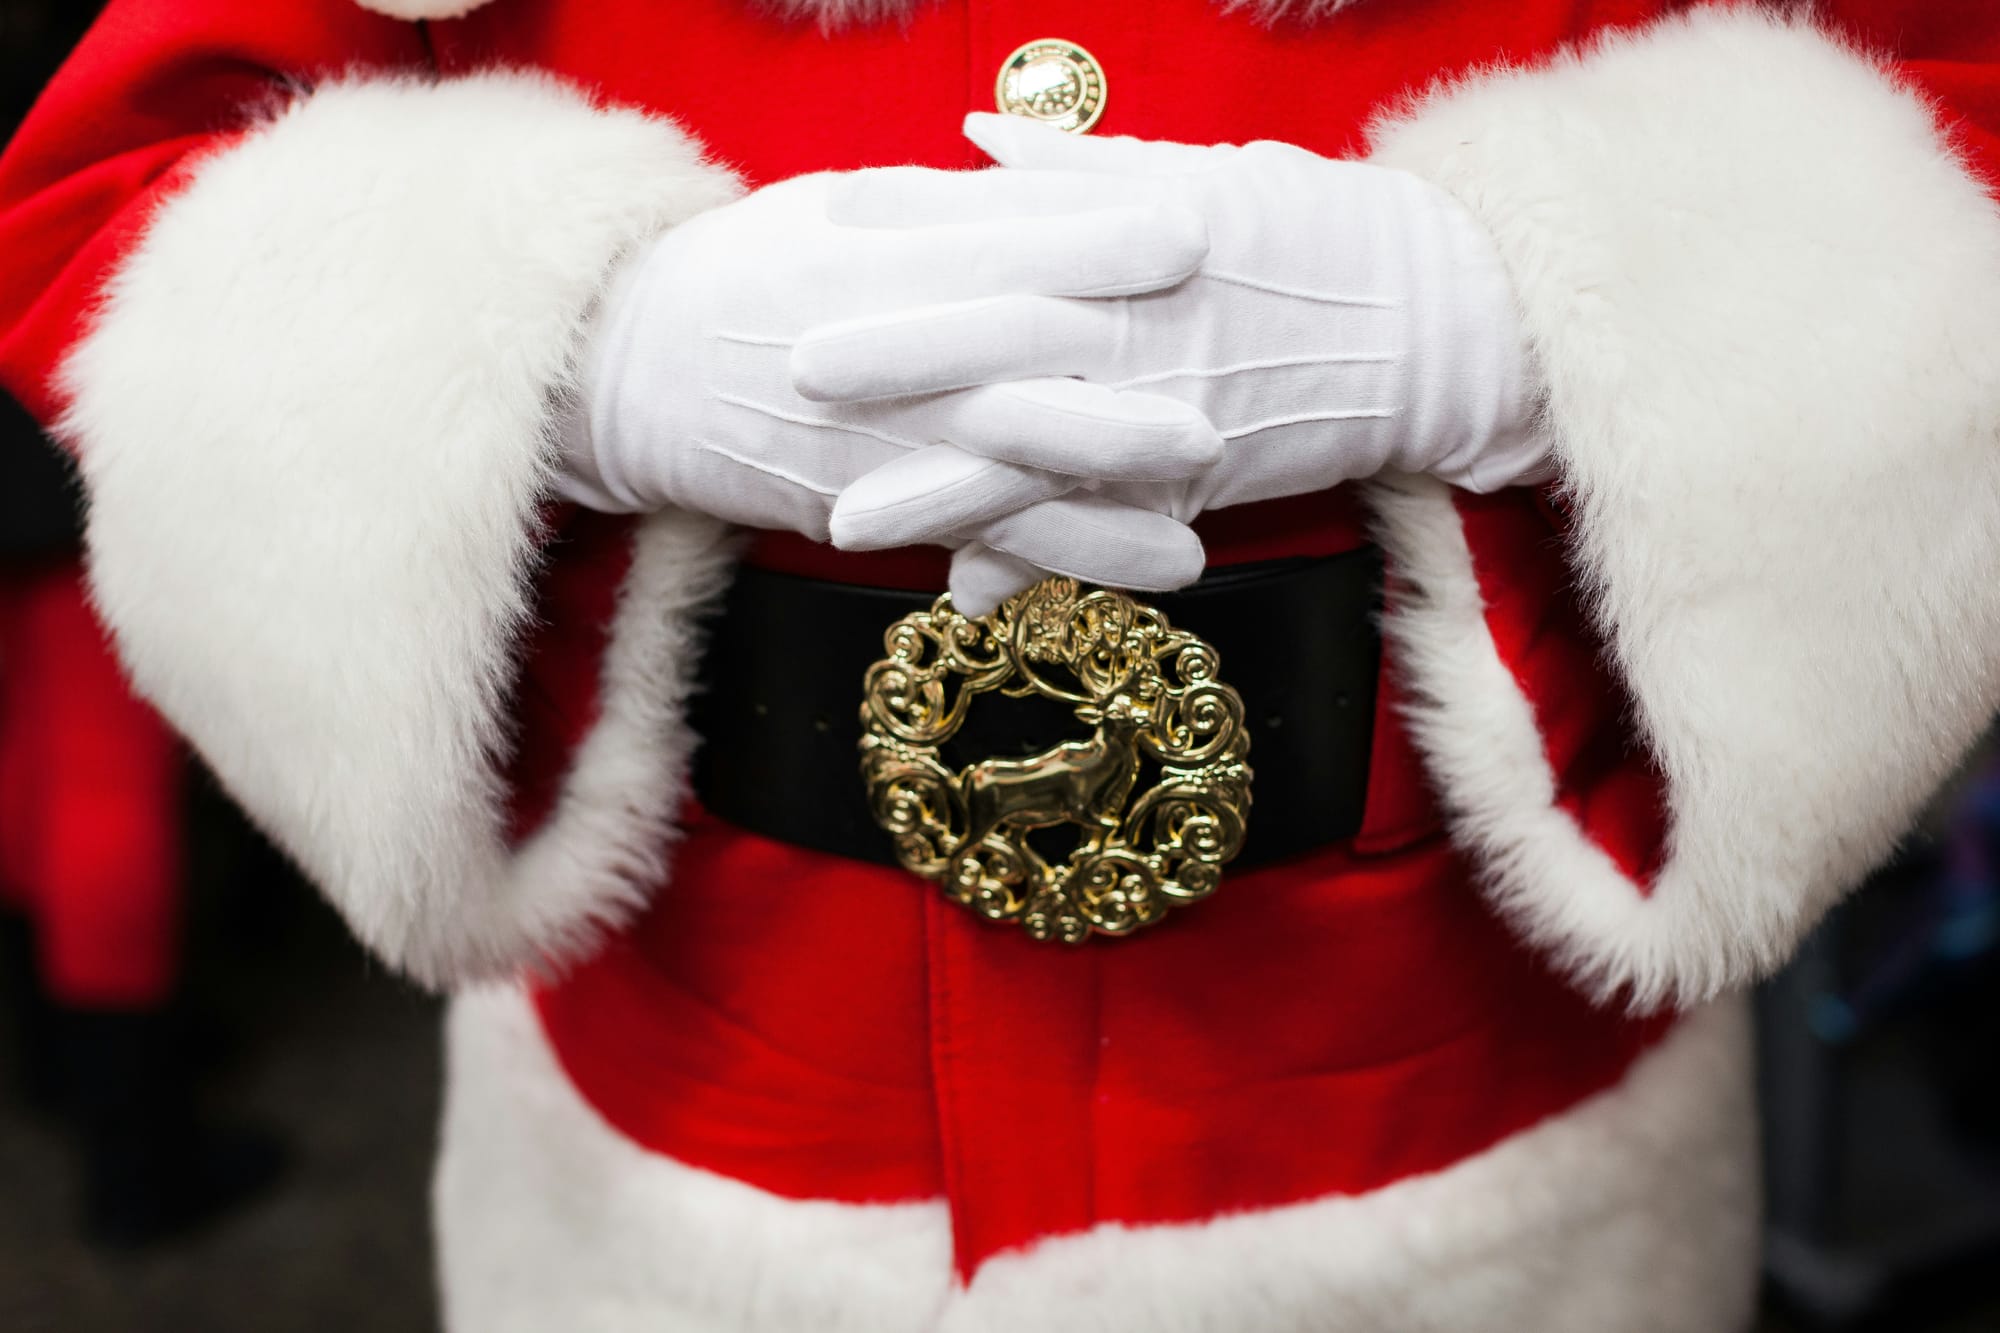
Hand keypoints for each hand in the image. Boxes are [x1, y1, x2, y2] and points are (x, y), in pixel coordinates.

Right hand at [557, 171, 1223, 595]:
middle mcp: (872, 367)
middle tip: (1211, 422)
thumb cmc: (751, 269)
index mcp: (863, 265)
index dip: (1091, 244)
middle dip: (1110, 414)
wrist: (636, 374)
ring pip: (993, 487)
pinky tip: (1125, 573)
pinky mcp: (863, 509)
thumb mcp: (835, 209)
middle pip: (1001, 388)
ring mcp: (868, 449)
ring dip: (1093, 520)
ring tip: (1194, 536)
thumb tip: (1057, 184)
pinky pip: (967, 537)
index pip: (991, 253)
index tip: (1191, 232)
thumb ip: (944, 206)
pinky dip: (1048, 563)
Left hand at [814, 116, 1546, 565]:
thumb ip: (1078, 164)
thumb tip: (975, 133)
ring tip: (844, 524)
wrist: (1434, 316)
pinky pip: (1108, 524)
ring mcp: (1169, 403)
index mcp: (1140, 229)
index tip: (825, 214)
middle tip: (794, 372)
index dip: (916, 220)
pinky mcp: (1201, 474)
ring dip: (939, 490)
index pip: (1009, 219)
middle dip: (898, 356)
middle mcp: (1146, 318)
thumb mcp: (1203, 172)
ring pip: (1040, 452)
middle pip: (1004, 334)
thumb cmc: (1316, 231)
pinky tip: (967, 591)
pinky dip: (1041, 558)